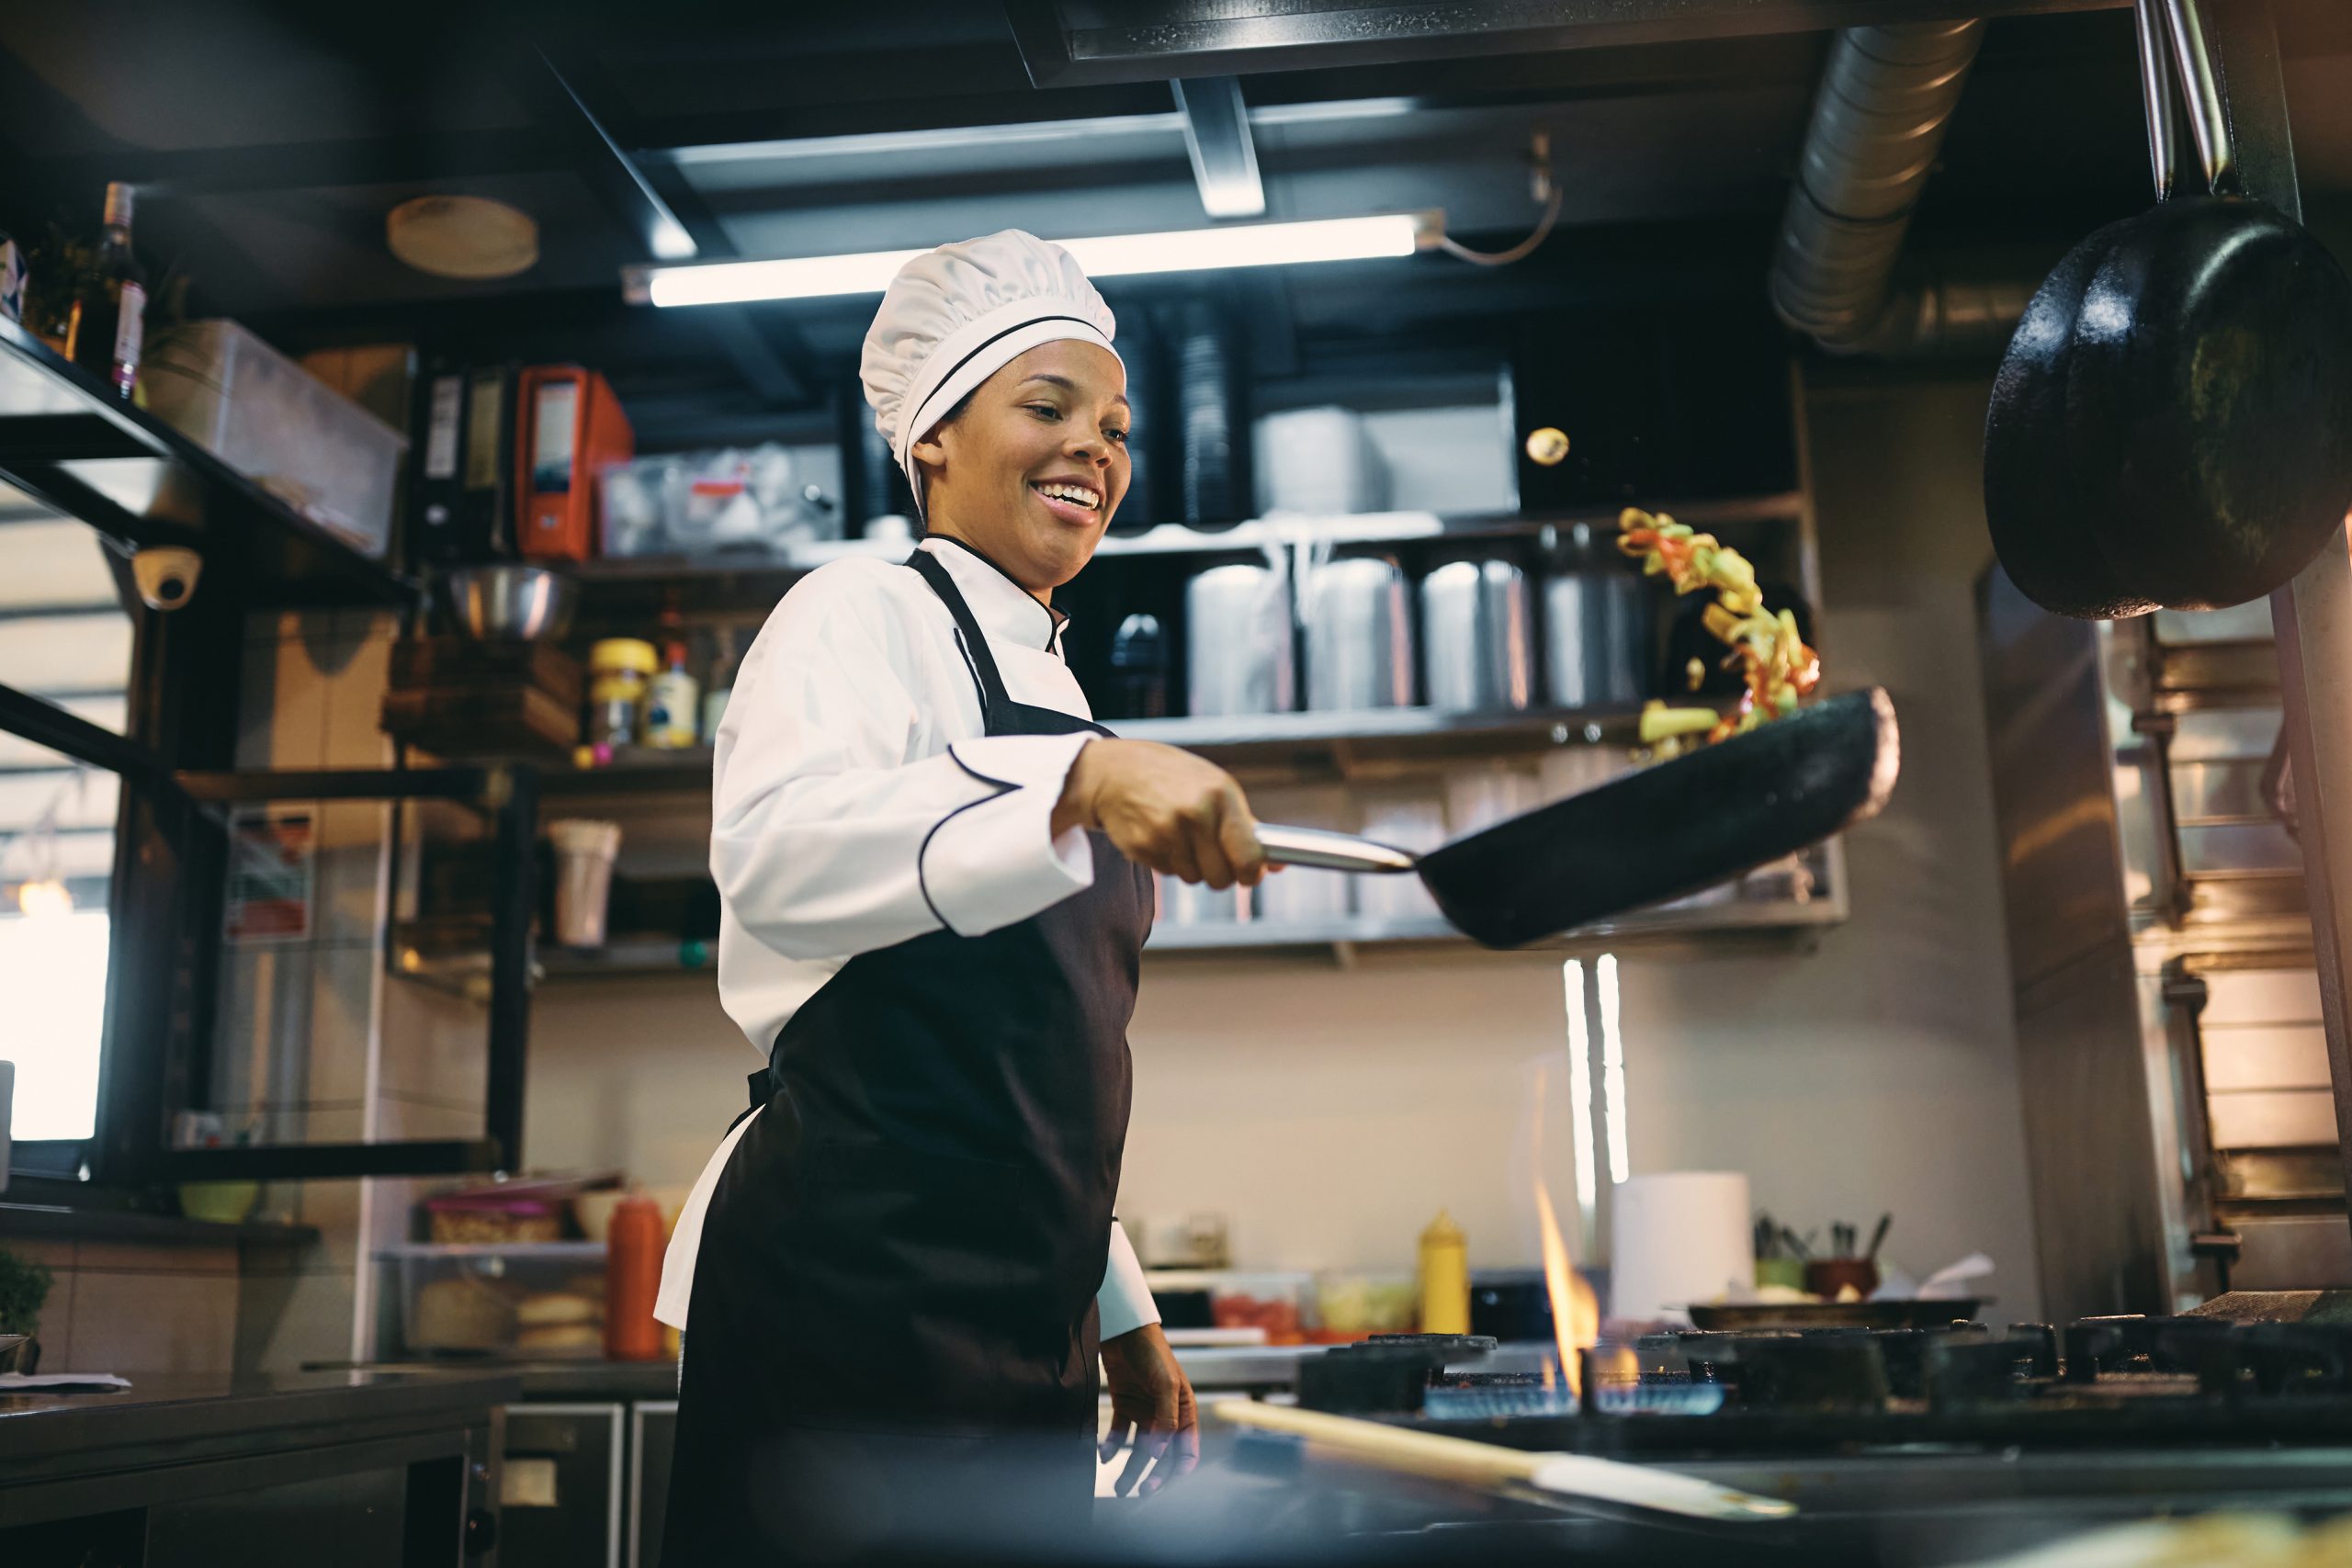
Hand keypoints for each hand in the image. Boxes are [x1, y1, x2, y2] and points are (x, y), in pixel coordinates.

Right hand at [1053, 739, 1268, 889]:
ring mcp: (1166, 832)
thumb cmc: (1173, 778)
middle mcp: (1194, 814)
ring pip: (1194, 878)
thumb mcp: (1214, 787)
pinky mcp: (1143, 847)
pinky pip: (1170, 873)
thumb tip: (1280, 863)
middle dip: (1220, 873)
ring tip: (1181, 836)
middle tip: (1211, 854)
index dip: (1253, 873)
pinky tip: (1161, 836)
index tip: (1251, 874)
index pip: (1248, 857)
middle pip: (1222, 877)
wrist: (1114, 772)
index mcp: (1220, 796)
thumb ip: (1246, 826)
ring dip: (1192, 866)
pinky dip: (1169, 862)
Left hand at [1097, 1322, 1197, 1496]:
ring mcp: (1144, 1411)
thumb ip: (1165, 1418)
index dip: (1178, 1471)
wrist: (1124, 1329)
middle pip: (1162, 1455)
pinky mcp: (1124, 1405)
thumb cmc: (1152, 1351)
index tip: (1164, 1487)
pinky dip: (1112, 1446)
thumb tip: (1159, 1454)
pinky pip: (1119, 1433)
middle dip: (1154, 1476)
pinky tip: (1104, 1455)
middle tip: (1141, 1494)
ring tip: (1120, 1488)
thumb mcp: (1166, 1383)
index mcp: (1184, 1411)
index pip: (1186, 1450)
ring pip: (1139, 1449)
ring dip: (1131, 1469)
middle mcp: (1165, 1415)